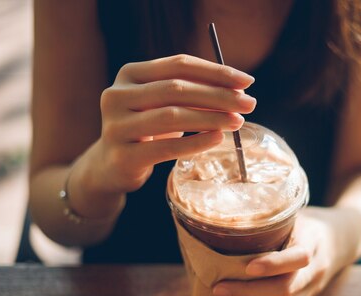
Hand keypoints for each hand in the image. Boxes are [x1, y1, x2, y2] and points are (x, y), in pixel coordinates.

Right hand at [83, 54, 255, 195]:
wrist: (111, 166)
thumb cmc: (146, 128)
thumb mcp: (162, 103)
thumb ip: (190, 91)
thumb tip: (239, 90)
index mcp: (129, 74)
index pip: (178, 64)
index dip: (215, 71)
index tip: (247, 81)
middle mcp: (117, 95)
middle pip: (177, 89)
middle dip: (218, 95)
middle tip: (249, 103)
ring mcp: (116, 126)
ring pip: (172, 116)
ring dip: (210, 117)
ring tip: (238, 121)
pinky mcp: (123, 156)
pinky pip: (166, 148)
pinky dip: (195, 142)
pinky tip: (217, 139)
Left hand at [212, 208, 343, 295]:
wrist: (340, 239)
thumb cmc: (306, 223)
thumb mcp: (293, 215)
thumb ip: (268, 223)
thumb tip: (223, 225)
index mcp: (313, 242)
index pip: (298, 258)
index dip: (273, 265)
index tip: (246, 267)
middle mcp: (316, 270)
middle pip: (285, 290)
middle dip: (248, 293)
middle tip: (218, 289)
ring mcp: (313, 290)